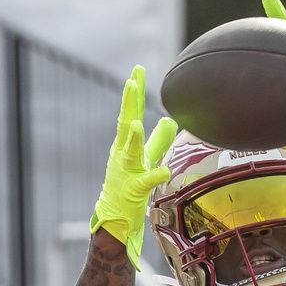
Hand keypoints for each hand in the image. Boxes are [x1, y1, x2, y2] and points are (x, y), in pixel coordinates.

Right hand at [89, 65, 178, 268]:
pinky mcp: (133, 190)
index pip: (130, 112)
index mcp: (126, 143)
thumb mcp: (145, 158)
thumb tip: (170, 120)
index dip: (134, 92)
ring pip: (129, 151)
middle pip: (125, 123)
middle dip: (128, 102)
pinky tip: (164, 170)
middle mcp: (123, 153)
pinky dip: (154, 175)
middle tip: (132, 79)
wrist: (115, 215)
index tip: (138, 70)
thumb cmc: (129, 185)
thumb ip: (158, 140)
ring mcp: (126, 171)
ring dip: (132, 137)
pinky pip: (145, 182)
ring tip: (135, 121)